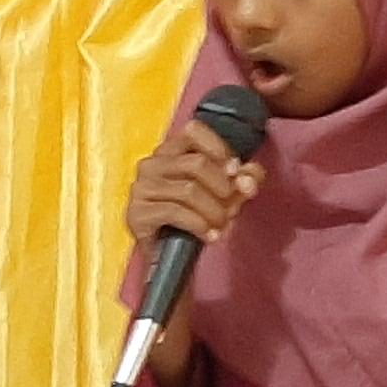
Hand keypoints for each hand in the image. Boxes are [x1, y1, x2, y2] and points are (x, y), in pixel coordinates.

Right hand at [125, 120, 266, 249]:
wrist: (170, 254)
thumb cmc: (197, 216)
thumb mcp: (226, 195)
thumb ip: (243, 181)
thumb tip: (250, 178)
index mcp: (171, 151)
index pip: (193, 131)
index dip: (218, 148)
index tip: (234, 171)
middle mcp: (152, 164)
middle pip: (197, 164)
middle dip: (222, 189)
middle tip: (231, 208)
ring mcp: (141, 188)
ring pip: (188, 190)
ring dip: (213, 211)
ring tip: (222, 226)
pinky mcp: (137, 212)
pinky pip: (174, 211)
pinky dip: (198, 225)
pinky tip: (208, 235)